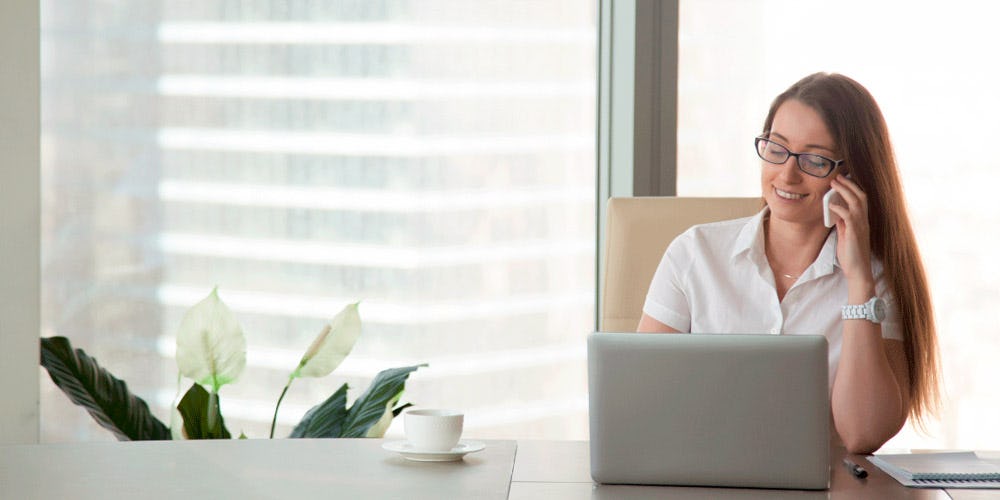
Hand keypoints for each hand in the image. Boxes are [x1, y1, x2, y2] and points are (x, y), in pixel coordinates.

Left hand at [828, 175, 874, 293]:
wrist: (857, 270)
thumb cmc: (851, 254)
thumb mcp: (845, 235)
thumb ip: (842, 223)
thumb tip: (836, 212)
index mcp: (862, 221)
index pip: (861, 199)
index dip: (853, 188)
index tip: (842, 180)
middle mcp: (864, 221)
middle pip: (860, 196)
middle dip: (849, 184)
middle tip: (837, 177)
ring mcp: (861, 226)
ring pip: (856, 202)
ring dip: (844, 191)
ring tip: (834, 184)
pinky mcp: (854, 233)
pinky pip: (849, 216)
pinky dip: (840, 208)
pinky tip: (831, 205)